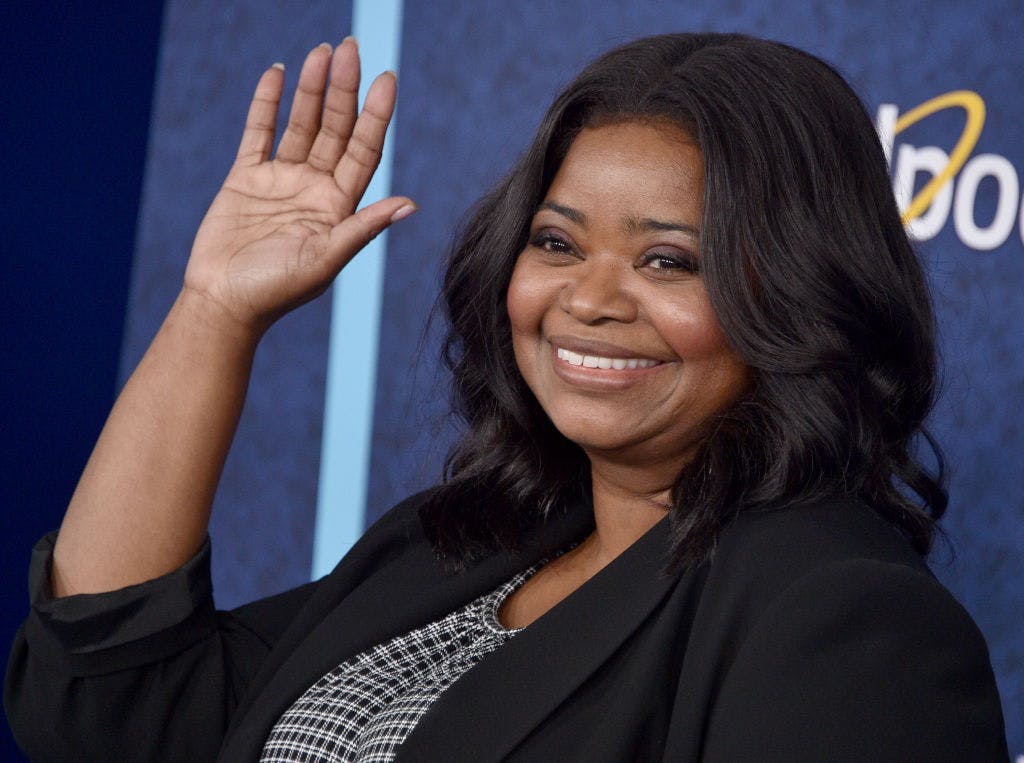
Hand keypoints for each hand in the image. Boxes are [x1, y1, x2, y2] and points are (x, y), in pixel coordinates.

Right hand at [184, 39, 415, 335]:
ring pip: (301, 124)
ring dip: (312, 90)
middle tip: (352, 48)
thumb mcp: (326, 260)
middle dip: (344, 89)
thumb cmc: (278, 291)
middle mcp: (315, 188)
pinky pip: (259, 132)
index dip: (376, 115)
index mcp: (339, 206)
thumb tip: (409, 205)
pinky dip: (267, 103)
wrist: (225, 303)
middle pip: (336, 129)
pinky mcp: (247, 179)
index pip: (364, 150)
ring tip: (323, 52)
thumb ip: (363, 228)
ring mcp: (281, 180)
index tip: (387, 78)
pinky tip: (279, 74)